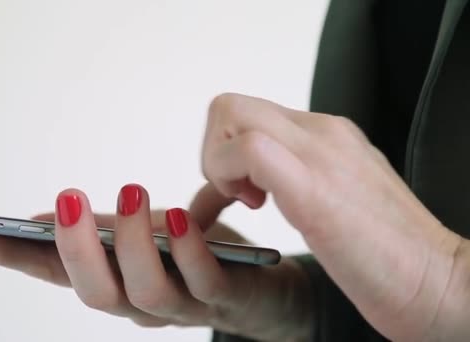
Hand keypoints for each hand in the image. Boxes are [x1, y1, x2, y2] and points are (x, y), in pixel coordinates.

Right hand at [0, 183, 313, 340]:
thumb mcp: (141, 235)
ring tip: (128, 192)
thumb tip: (46, 215)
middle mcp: (140, 302)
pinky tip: (180, 217)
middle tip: (64, 201)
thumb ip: (99, 231)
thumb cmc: (194, 256)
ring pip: (143, 292)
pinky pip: (203, 281)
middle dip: (73, 249)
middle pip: (93, 294)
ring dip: (130, 243)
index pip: (55, 275)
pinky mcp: (225, 296)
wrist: (264, 286)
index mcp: (115, 282)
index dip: (11, 259)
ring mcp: (182, 304)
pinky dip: (188, 250)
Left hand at [201, 93, 469, 340]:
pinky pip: (248, 151)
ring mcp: (320, 152)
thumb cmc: (390, 254)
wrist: (441, 281)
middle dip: (214, 152)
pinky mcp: (314, 186)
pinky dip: (229, 178)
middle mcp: (322, 132)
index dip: (227, 149)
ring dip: (219, 164)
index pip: (250, 113)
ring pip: (231, 116)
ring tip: (249, 202)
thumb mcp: (339, 196)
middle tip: (237, 193)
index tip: (242, 191)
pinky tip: (257, 208)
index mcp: (328, 135)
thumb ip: (302, 175)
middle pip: (231, 106)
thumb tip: (257, 180)